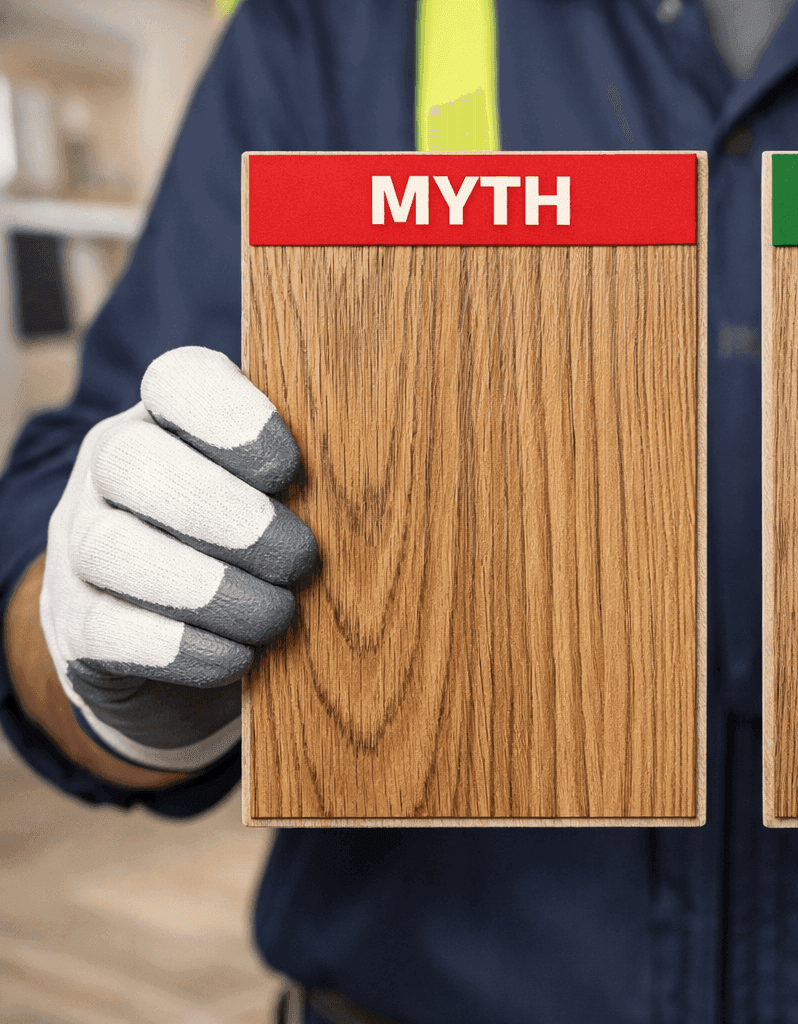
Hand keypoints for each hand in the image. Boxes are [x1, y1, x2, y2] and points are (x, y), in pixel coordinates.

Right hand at [38, 347, 315, 772]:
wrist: (179, 643)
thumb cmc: (260, 552)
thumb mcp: (287, 501)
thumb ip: (318, 477)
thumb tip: (403, 481)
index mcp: (171, 418)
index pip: (178, 378)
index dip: (230, 416)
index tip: (289, 466)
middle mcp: (110, 470)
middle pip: (132, 461)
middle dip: (224, 512)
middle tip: (298, 556)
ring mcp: (79, 547)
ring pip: (113, 548)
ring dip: (209, 588)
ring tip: (276, 614)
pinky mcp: (77, 625)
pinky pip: (111, 629)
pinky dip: (184, 647)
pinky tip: (240, 655)